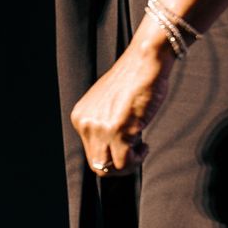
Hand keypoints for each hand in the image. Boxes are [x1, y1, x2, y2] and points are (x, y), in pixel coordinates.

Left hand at [70, 42, 174, 177]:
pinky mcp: (118, 130)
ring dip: (127, 164)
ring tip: (140, 147)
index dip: (112, 154)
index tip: (128, 144)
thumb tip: (113, 149)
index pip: (91, 152)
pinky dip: (137, 160)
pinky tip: (144, 145)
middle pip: (98, 164)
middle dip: (119, 163)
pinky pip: (124, 163)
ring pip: (108, 168)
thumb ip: (105, 123)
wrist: (146, 59)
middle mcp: (86, 123)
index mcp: (81, 117)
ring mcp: (100, 128)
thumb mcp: (109, 104)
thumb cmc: (135, 79)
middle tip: (135, 150)